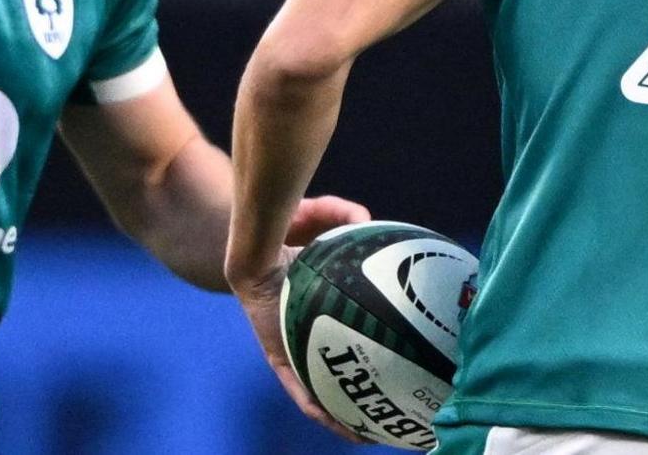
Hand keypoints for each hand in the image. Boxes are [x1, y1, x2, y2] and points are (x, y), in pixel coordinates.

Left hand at [229, 195, 371, 442]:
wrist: (249, 246)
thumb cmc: (283, 227)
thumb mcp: (323, 217)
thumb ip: (346, 214)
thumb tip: (369, 223)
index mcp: (321, 308)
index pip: (349, 338)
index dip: (371, 355)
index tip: (398, 367)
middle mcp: (307, 332)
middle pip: (337, 372)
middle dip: (359, 396)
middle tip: (390, 411)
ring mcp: (292, 348)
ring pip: (320, 392)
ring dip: (342, 416)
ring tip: (368, 436)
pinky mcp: (279, 355)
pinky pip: (301, 390)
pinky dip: (321, 409)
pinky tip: (344, 427)